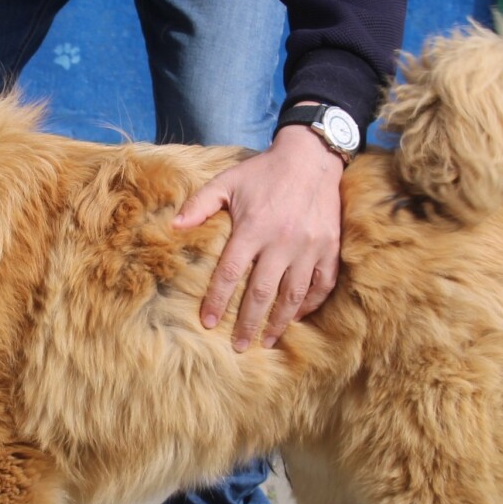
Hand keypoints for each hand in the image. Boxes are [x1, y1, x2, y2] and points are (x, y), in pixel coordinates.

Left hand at [173, 121, 343, 350]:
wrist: (311, 157)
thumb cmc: (264, 172)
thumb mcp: (228, 181)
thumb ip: (200, 204)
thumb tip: (173, 228)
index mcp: (254, 227)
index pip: (231, 273)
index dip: (218, 300)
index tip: (208, 323)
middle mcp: (282, 241)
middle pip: (262, 293)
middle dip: (248, 323)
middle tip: (239, 346)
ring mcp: (309, 247)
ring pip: (293, 295)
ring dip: (279, 322)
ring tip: (267, 341)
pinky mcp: (329, 248)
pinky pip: (322, 285)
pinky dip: (309, 304)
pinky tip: (296, 317)